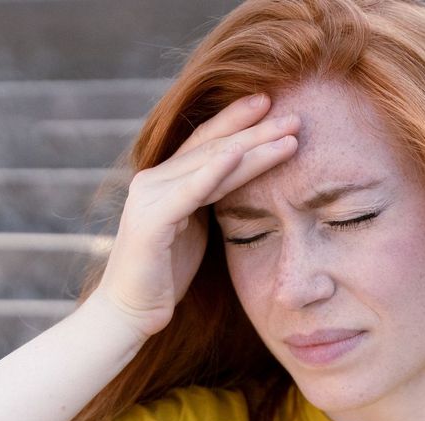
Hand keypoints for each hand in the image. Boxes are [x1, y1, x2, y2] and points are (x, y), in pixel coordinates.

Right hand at [92, 93, 300, 340]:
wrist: (129, 312)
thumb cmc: (164, 275)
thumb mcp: (194, 228)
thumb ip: (209, 199)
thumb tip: (239, 180)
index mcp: (166, 180)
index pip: (208, 142)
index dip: (240, 121)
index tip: (275, 104)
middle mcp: (154, 179)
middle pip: (213, 146)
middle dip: (256, 129)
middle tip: (295, 114)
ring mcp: (149, 197)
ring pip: (209, 164)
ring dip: (252, 148)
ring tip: (288, 135)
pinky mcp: (151, 220)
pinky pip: (189, 191)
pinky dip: (213, 172)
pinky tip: (237, 156)